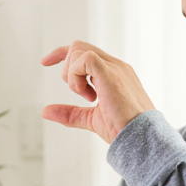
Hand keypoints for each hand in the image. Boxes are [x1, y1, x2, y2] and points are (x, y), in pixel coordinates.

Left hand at [40, 40, 155, 143]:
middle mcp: (115, 66)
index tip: (45, 62)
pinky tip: (86, 94)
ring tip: (86, 96)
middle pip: (79, 46)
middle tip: (78, 93)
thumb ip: (70, 113)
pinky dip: (76, 75)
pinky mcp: (110, 74)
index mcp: (113, 73)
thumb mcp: (90, 119)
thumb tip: (45, 111)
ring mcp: (114, 68)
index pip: (85, 51)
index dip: (62, 54)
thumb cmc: (123, 130)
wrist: (140, 138)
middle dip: (66, 67)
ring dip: (72, 75)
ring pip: (78, 50)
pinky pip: (84, 59)